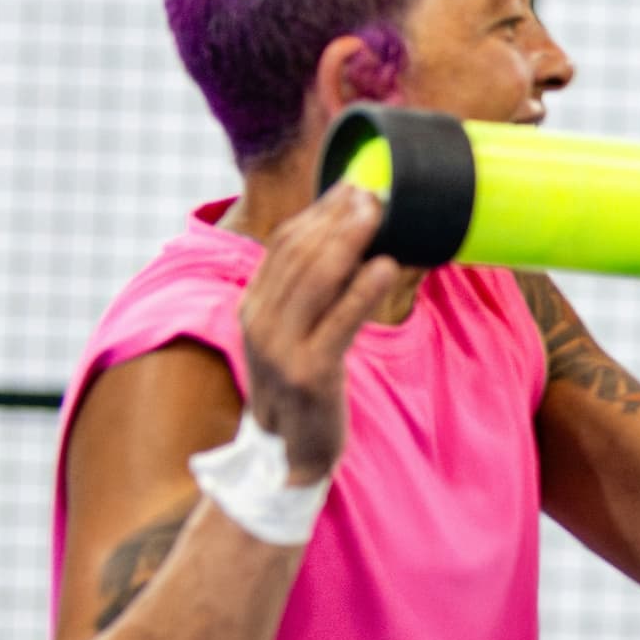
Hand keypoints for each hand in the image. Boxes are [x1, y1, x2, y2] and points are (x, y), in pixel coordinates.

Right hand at [238, 184, 411, 483]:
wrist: (290, 453)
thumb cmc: (302, 383)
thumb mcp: (292, 332)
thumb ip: (308, 292)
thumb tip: (347, 241)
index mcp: (253, 305)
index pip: (282, 245)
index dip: (318, 212)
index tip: (352, 186)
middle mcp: (259, 321)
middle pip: (298, 256)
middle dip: (336, 219)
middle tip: (373, 191)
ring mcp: (280, 348)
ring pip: (315, 281)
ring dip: (349, 241)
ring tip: (379, 213)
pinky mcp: (310, 373)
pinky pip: (338, 323)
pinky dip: (361, 291)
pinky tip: (386, 266)